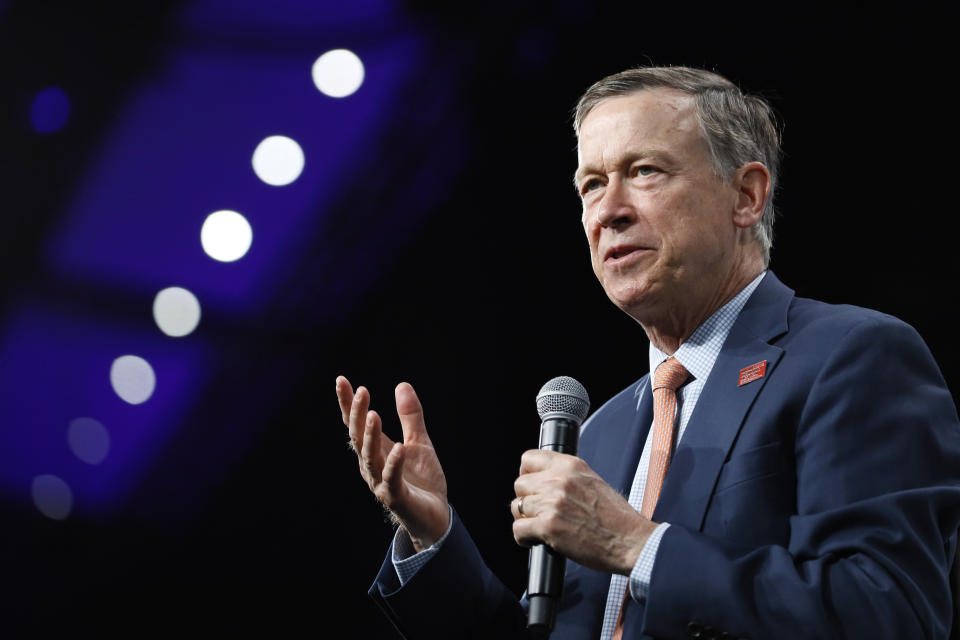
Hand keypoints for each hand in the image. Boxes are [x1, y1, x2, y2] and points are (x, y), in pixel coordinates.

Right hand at [336, 376, 449, 550]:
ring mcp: (381, 482)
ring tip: (374, 414)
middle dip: (358, 414)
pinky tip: (398, 448)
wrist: (434, 515)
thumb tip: (402, 384)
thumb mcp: (419, 441)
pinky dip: (394, 463)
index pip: (356, 424)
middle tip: (362, 391)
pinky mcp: (395, 497)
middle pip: (358, 437)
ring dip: (371, 435)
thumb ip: (410, 416)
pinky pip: (392, 478)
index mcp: (375, 450)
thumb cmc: (421, 480)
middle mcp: (372, 465)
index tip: (341, 380)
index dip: (348, 403)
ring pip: (370, 457)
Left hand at [511, 450, 655, 574]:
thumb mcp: (593, 482)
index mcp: (570, 466)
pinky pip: (518, 528)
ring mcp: (552, 503)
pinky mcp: (548, 526)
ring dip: (525, 519)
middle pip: (520, 484)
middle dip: (525, 499)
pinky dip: (523, 537)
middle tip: (536, 511)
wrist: (630, 540)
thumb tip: (546, 482)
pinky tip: (535, 540)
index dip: (526, 474)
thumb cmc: (616, 518)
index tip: (530, 485)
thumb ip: (568, 478)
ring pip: (516, 507)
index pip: (529, 458)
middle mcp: (559, 481)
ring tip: (538, 527)